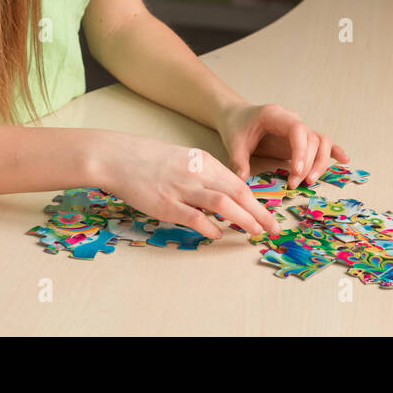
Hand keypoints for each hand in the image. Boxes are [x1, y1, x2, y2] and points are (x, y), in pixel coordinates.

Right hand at [91, 131, 281, 239]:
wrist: (119, 157)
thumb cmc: (152, 160)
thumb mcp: (185, 160)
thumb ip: (205, 177)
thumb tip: (227, 200)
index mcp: (203, 160)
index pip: (238, 183)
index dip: (257, 202)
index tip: (270, 217)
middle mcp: (197, 172)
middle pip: (237, 193)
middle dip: (259, 213)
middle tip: (273, 229)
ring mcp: (181, 188)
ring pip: (222, 204)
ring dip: (243, 220)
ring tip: (254, 233)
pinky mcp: (165, 204)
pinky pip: (195, 218)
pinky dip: (211, 228)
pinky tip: (218, 235)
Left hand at [216, 100, 348, 188]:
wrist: (237, 116)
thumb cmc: (237, 126)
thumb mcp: (233, 142)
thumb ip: (238, 160)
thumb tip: (242, 180)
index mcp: (275, 115)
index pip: (296, 129)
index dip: (301, 151)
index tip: (297, 171)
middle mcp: (292, 120)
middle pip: (312, 138)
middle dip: (308, 163)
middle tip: (295, 183)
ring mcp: (299, 129)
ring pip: (321, 142)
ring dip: (320, 162)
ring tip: (310, 181)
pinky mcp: (302, 139)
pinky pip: (322, 143)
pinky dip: (334, 151)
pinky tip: (344, 160)